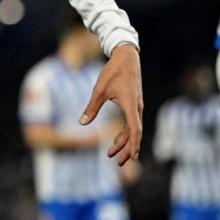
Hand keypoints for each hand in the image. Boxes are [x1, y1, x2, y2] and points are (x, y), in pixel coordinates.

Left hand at [79, 43, 142, 165]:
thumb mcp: (99, 90)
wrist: (126, 57)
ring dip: (124, 142)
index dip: (133, 145)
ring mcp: (137, 106)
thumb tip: (82, 123)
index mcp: (130, 106)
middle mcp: (137, 108)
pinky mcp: (135, 103)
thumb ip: (92, 108)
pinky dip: (126, 132)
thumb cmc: (113, 72)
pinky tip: (117, 139)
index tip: (132, 158)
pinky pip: (132, 122)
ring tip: (112, 153)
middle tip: (117, 162)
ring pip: (133, 129)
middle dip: (126, 149)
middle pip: (134, 134)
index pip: (134, 130)